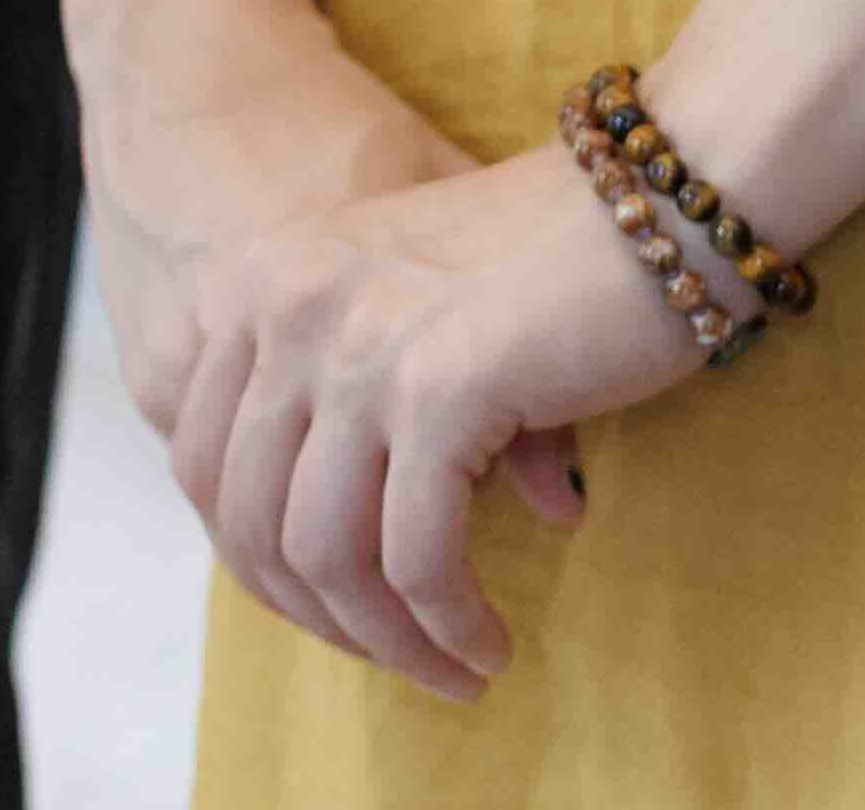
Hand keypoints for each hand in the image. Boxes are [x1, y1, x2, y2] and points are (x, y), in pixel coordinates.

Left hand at [162, 143, 695, 695]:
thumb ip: (341, 397)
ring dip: (390, 640)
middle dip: (323, 620)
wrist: (660, 195)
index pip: (205, 464)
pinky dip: (446, 622)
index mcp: (257, 282)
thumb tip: (323, 556)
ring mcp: (353, 344)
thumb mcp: (403, 308)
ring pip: (327, 552)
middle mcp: (283, 305)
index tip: (342, 614)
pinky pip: (414, 554)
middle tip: (403, 662)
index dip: (264, 566)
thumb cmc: (549, 262)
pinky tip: (488, 645)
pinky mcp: (438, 387)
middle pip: (249, 520)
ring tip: (455, 669)